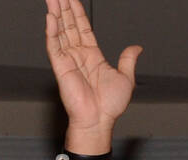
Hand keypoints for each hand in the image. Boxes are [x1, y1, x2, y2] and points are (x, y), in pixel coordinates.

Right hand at [44, 0, 141, 140]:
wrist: (99, 120)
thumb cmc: (110, 106)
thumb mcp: (126, 78)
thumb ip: (128, 60)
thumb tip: (137, 48)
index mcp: (92, 55)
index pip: (83, 27)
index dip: (77, 12)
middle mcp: (78, 55)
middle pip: (69, 25)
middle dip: (64, 7)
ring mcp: (68, 59)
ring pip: (60, 31)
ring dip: (56, 13)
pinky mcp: (60, 66)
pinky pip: (54, 45)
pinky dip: (52, 30)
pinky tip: (51, 16)